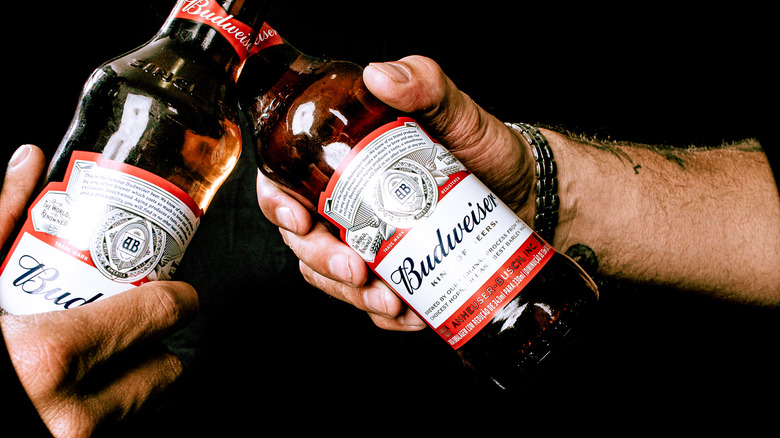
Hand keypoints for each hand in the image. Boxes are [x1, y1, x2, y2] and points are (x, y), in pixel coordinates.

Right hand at [0, 145, 198, 436]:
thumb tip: (27, 162)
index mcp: (47, 358)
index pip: (161, 316)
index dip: (175, 295)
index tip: (172, 288)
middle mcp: (70, 417)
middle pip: (163, 368)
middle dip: (148, 343)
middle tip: (120, 323)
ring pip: (142, 404)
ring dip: (127, 378)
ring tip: (89, 357)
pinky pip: (114, 429)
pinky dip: (101, 408)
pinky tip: (67, 391)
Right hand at [256, 55, 535, 330]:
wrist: (527, 193)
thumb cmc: (485, 149)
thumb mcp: (456, 111)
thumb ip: (424, 83)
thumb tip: (379, 76)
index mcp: (346, 165)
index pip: (286, 183)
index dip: (277, 204)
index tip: (298, 220)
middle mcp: (350, 207)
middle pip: (304, 241)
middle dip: (321, 262)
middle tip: (354, 268)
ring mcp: (371, 244)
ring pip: (333, 279)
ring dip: (353, 296)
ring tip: (388, 298)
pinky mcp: (396, 274)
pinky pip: (375, 304)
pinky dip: (387, 315)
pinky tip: (409, 314)